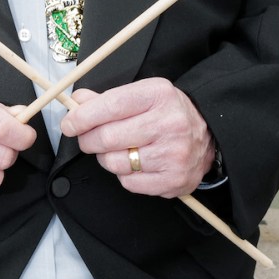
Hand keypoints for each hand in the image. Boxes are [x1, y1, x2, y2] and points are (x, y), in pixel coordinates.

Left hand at [58, 78, 215, 196]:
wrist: (209, 134)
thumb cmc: (168, 113)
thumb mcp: (143, 95)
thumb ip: (107, 99)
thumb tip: (77, 102)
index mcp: (158, 95)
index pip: (111, 106)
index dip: (82, 117)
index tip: (68, 124)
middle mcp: (169, 124)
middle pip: (108, 137)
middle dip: (88, 140)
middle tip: (87, 139)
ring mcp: (173, 154)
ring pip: (115, 163)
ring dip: (106, 158)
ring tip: (118, 150)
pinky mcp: (173, 180)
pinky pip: (129, 183)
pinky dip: (124, 175)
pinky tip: (136, 163)